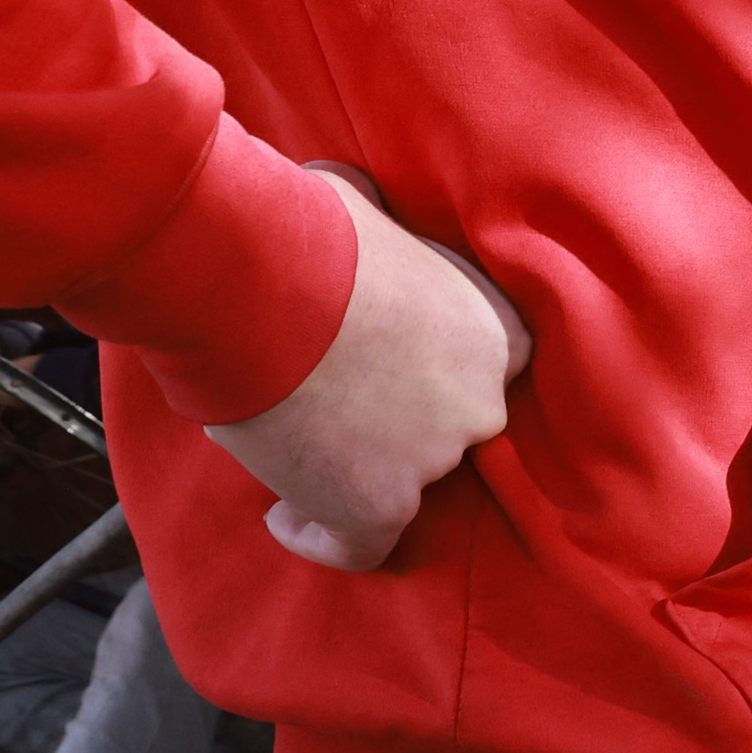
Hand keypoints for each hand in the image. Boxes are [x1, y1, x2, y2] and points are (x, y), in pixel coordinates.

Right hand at [201, 167, 530, 570]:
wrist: (254, 281)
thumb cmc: (303, 228)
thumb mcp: (367, 208)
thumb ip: (385, 231)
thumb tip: (359, 206)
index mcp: (497, 333)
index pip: (487, 368)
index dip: (438, 372)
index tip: (396, 373)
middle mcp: (482, 404)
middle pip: (446, 427)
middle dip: (399, 420)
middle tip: (334, 405)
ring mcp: (435, 461)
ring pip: (399, 480)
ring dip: (352, 467)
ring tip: (290, 443)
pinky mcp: (378, 506)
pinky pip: (361, 546)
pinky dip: (322, 538)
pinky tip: (286, 520)